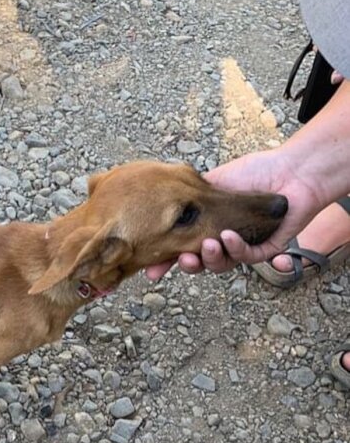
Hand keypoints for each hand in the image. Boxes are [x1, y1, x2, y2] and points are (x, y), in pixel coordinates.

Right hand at [145, 148, 325, 279]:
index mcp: (208, 227)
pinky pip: (248, 258)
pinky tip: (229, 237)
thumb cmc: (254, 172)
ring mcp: (245, 247)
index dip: (167, 262)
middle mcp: (224, 240)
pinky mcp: (267, 250)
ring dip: (212, 258)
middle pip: (201, 263)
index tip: (152, 272)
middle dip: (190, 265)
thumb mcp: (212, 183)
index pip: (184, 248)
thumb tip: (160, 209)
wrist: (289, 170)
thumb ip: (188, 199)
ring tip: (207, 245)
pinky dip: (236, 249)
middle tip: (184, 259)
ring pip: (223, 265)